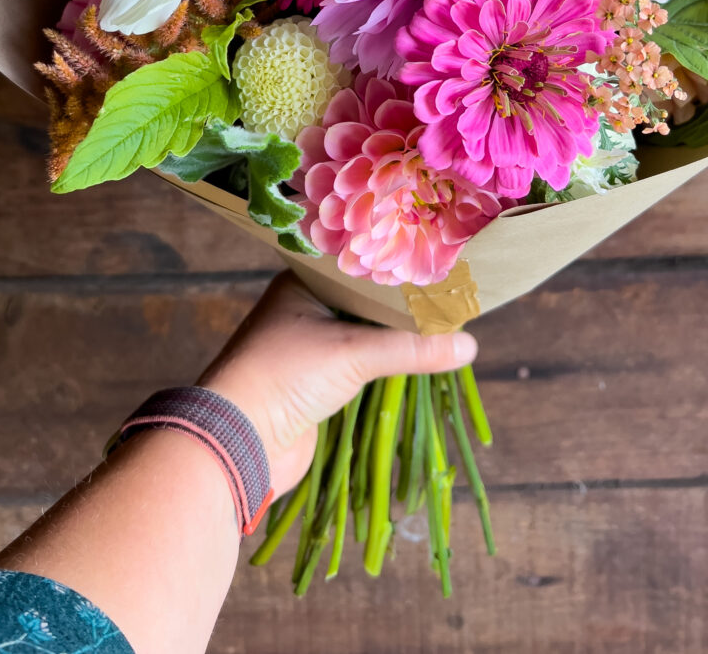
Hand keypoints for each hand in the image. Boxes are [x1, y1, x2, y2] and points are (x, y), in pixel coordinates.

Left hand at [198, 272, 477, 493]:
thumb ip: (413, 347)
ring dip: (397, 342)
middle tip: (453, 297)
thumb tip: (469, 344)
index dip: (400, 268)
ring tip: (445, 329)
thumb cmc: (285, 376)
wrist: (238, 441)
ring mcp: (310, 348)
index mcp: (304, 284)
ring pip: (366, 338)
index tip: (442, 265)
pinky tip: (419, 364)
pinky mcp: (316, 385)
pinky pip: (362, 369)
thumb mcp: (355, 353)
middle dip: (405, 308)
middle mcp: (306, 309)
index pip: (362, 266)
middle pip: (368, 303)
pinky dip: (387, 369)